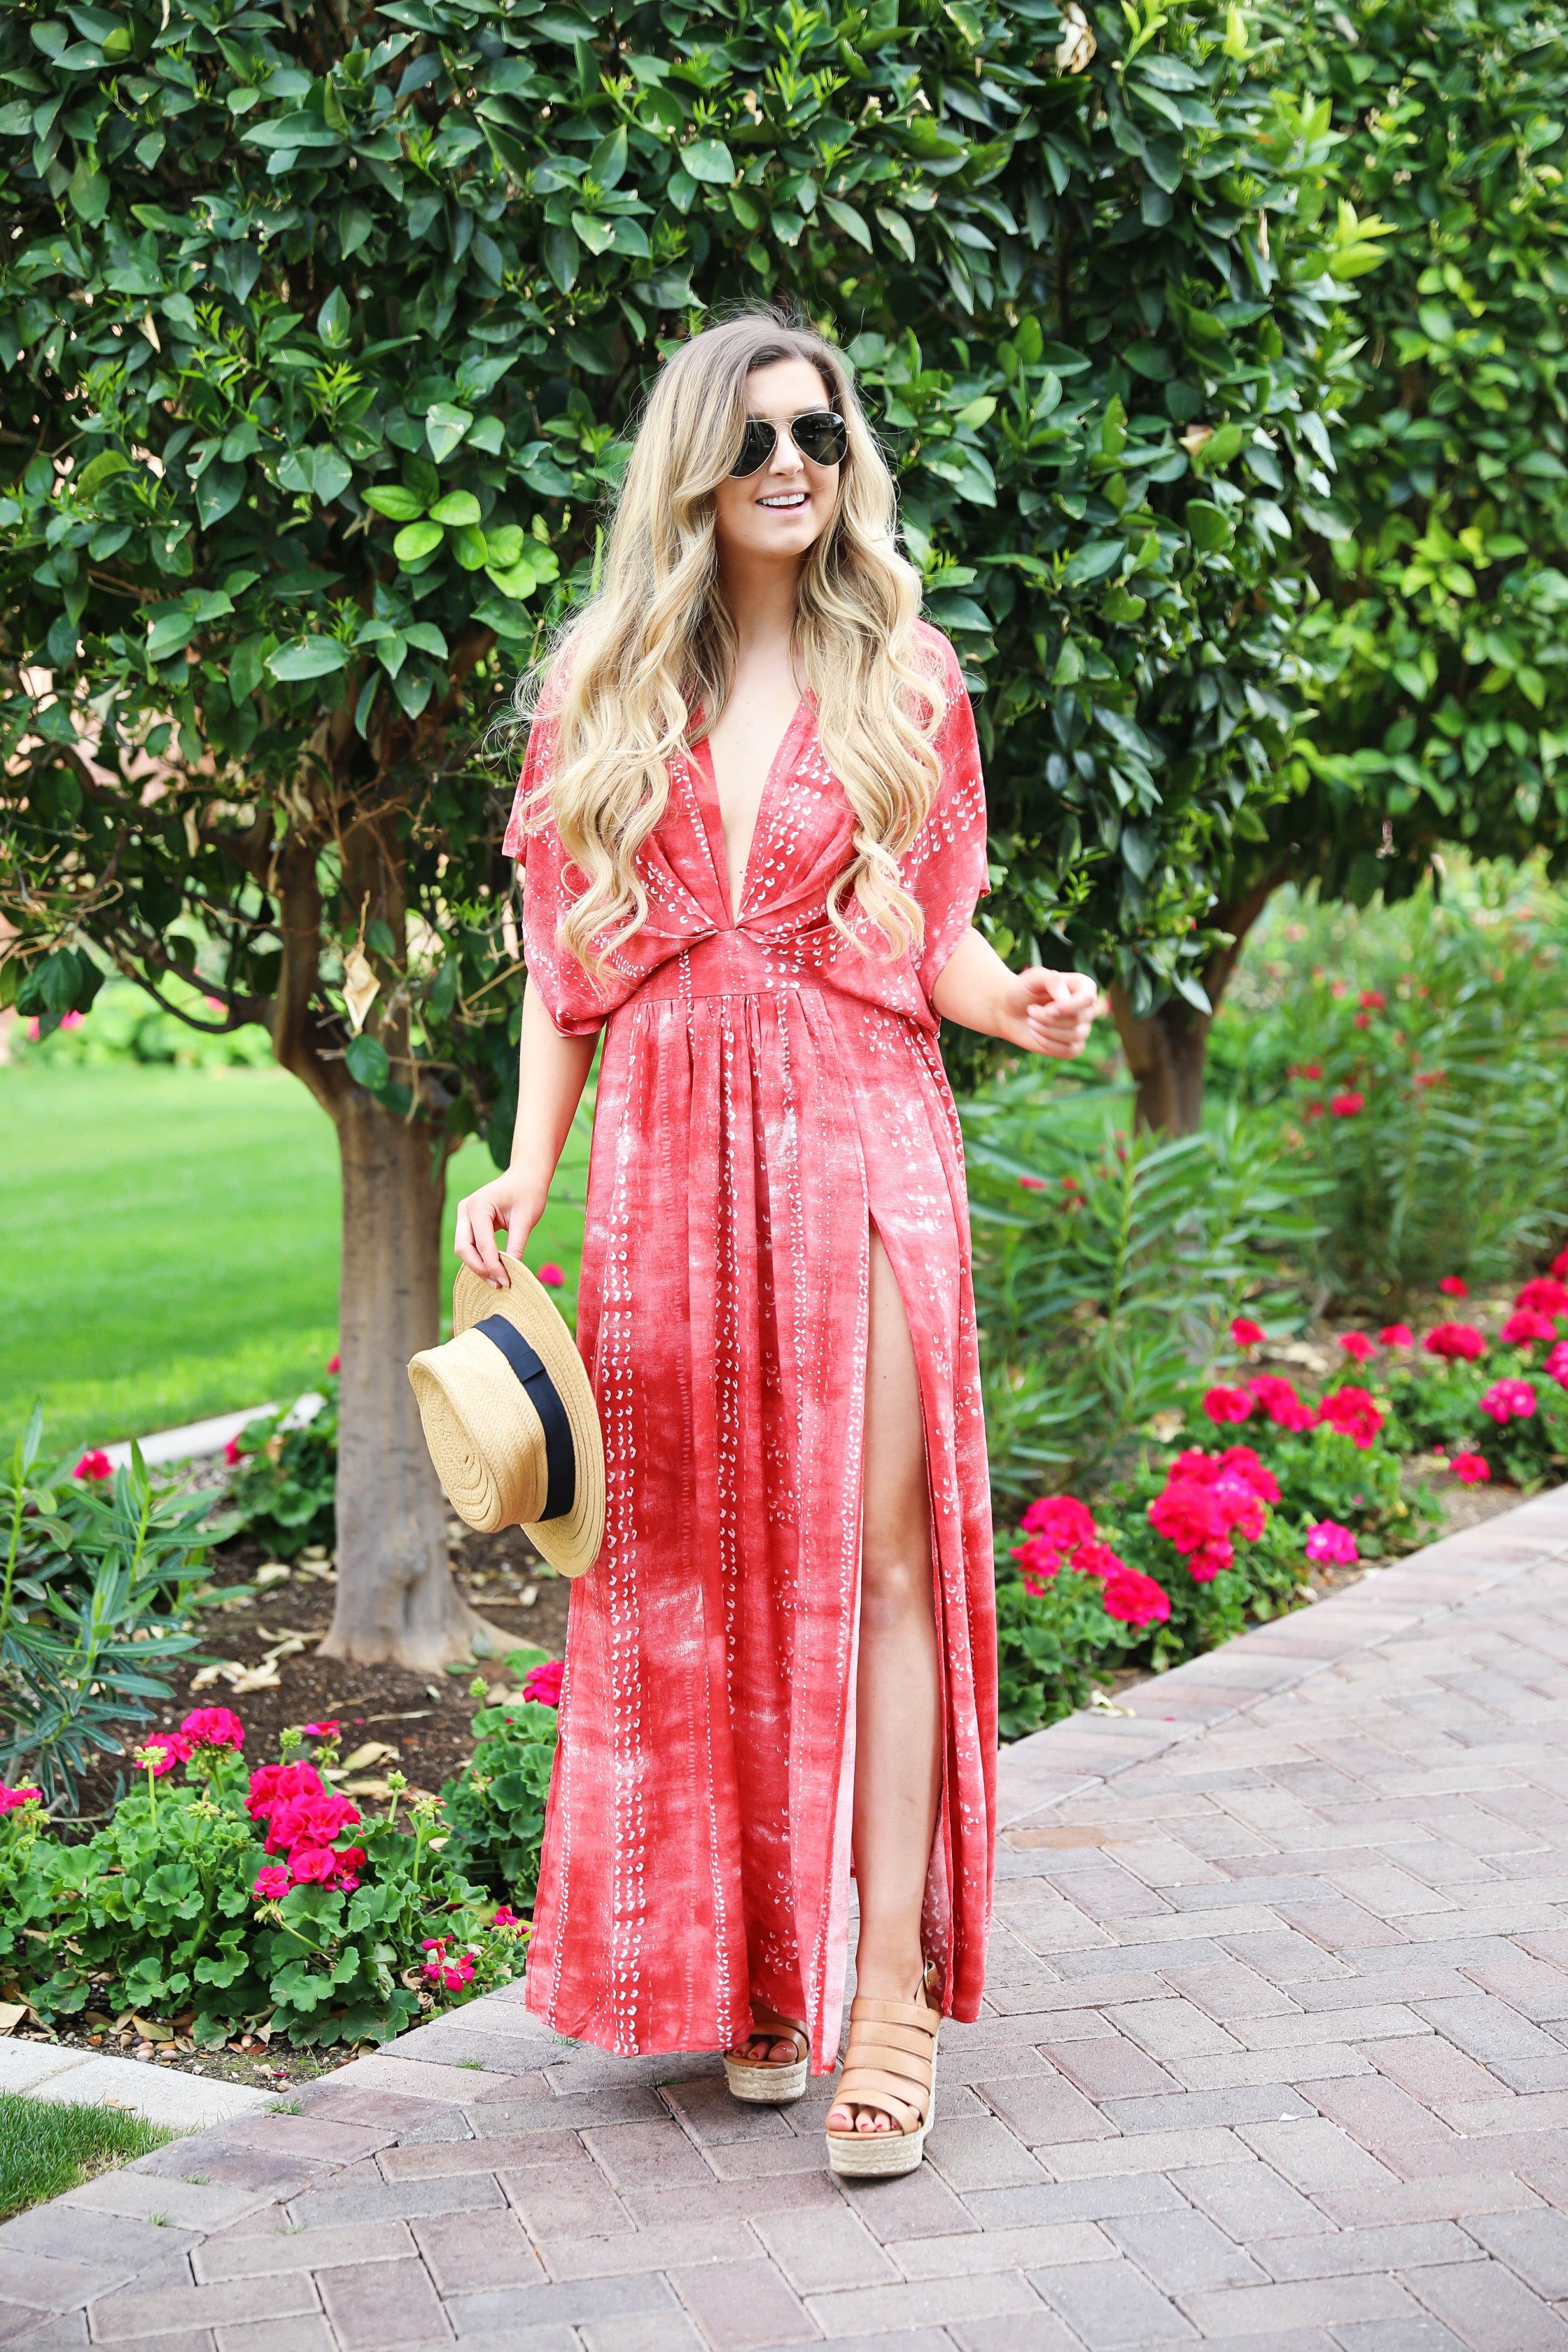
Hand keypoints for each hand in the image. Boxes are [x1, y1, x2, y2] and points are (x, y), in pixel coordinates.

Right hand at [453, 1170, 548, 1287]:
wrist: (525, 1177)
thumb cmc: (528, 1194)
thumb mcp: (526, 1220)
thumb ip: (516, 1246)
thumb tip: (512, 1273)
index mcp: (479, 1205)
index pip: (482, 1244)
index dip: (493, 1266)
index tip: (506, 1282)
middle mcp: (465, 1209)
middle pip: (463, 1249)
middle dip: (480, 1268)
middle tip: (500, 1284)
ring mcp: (463, 1215)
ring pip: (463, 1249)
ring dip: (478, 1266)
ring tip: (498, 1280)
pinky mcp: (467, 1222)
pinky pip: (468, 1245)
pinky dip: (479, 1259)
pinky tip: (493, 1270)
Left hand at [998, 966, 1100, 1059]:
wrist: (1011, 1011)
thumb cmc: (1024, 990)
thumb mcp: (1034, 978)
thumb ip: (1052, 980)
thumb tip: (1066, 999)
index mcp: (1084, 986)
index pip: (1087, 999)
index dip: (1067, 1007)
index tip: (1046, 1009)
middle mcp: (1088, 1008)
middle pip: (1078, 1019)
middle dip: (1049, 1018)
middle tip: (1030, 1010)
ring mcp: (1083, 1028)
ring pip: (1074, 1035)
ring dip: (1046, 1030)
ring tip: (1031, 1021)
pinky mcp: (1074, 1046)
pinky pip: (1069, 1051)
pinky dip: (1048, 1044)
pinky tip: (1035, 1034)